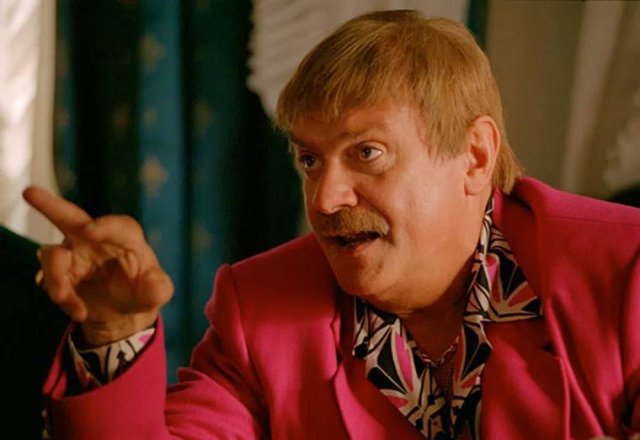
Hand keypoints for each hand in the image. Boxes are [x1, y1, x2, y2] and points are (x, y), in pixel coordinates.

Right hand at [23, 186, 173, 346]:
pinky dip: (62, 296)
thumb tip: (153, 286)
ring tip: (63, 297)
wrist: (123, 312)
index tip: (90, 230)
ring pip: (53, 255)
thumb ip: (158, 288)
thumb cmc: (143, 291)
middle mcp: (94, 238)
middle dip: (50, 205)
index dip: (105, 225)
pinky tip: (79, 311)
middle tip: (31, 193)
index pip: (118, 226)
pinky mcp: (59, 273)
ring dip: (55, 275)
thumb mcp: (157, 291)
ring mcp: (73, 254)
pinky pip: (50, 280)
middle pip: (71, 216)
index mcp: (125, 236)